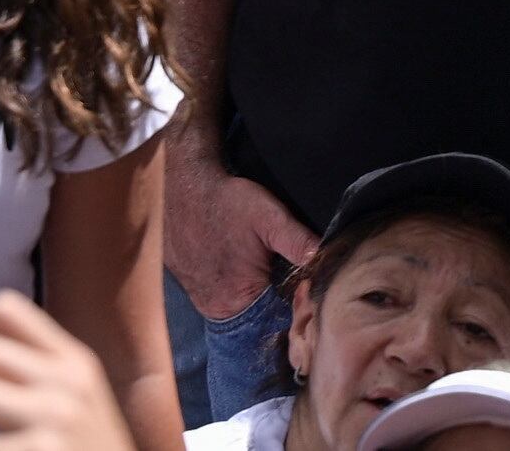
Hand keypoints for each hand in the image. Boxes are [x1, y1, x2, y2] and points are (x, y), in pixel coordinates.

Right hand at [160, 136, 312, 320]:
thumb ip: (298, 242)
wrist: (182, 191)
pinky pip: (224, 299)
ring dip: (257, 298)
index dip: (295, 305)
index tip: (308, 290)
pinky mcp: (193, 290)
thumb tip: (327, 259)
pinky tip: (245, 270)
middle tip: (289, 278)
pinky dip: (238, 290)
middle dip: (277, 302)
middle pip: (258, 318)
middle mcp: (217, 308)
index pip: (277, 318)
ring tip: (268, 272)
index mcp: (238, 298)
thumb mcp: (270, 218)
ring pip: (241, 310)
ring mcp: (202, 301)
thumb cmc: (227, 204)